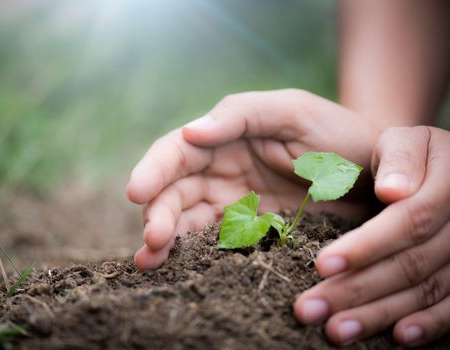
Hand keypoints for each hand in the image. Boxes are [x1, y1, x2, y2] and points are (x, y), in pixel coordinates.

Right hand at [127, 89, 378, 270]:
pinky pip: (213, 242)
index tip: (137, 191)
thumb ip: (241, 113)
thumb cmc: (335, 134)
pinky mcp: (248, 231)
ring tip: (150, 262)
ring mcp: (233, 202)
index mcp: (225, 136)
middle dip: (158, 213)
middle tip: (151, 239)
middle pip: (175, 191)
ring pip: (186, 220)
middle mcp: (221, 170)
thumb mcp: (292, 111)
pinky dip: (190, 254)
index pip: (178, 151)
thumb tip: (189, 132)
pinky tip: (174, 268)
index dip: (154, 170)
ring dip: (165, 240)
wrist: (372, 174)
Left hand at [294, 126, 449, 346]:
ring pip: (425, 290)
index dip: (365, 245)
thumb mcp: (404, 141)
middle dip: (356, 289)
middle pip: (410, 263)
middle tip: (310, 310)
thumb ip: (401, 159)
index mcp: (447, 186)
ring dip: (379, 314)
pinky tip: (396, 337)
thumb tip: (394, 191)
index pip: (408, 221)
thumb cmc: (410, 154)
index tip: (321, 264)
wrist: (440, 168)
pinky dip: (428, 324)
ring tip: (335, 331)